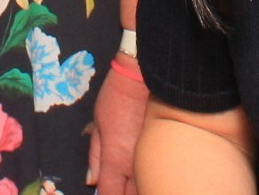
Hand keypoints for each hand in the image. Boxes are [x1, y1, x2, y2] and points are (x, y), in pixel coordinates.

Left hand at [87, 53, 146, 191]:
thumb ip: (95, 155)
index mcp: (115, 159)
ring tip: (131, 182)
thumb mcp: (98, 123)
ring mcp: (153, 158)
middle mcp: (136, 165)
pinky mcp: (167, 149)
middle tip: (118, 186)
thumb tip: (91, 180)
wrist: (146, 75)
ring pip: (148, 188)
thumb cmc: (118, 96)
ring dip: (138, 189)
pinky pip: (158, 172)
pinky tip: (148, 173)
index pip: (110, 194)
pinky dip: (152, 177)